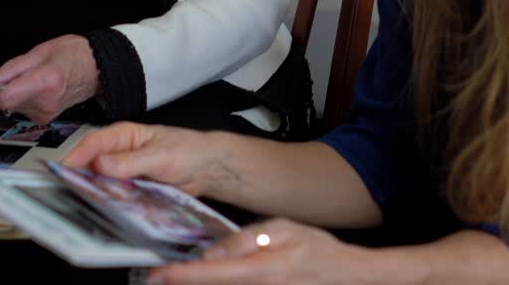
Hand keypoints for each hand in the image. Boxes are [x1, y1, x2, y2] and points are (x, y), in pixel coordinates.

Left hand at [0, 34, 99, 124]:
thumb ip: (13, 67)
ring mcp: (46, 114)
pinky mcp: (45, 117)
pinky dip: (10, 99)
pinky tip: (9, 89)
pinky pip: (19, 109)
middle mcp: (46, 103)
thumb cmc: (76, 55)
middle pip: (4, 103)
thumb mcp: (42, 51)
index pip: (5, 95)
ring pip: (9, 107)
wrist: (99, 69)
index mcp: (46, 83)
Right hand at [61, 122, 226, 196]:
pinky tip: (107, 211)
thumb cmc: (188, 151)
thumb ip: (131, 161)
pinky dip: (111, 203)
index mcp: (124, 136)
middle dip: (81, 178)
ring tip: (86, 205)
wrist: (208, 168)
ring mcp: (125, 172)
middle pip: (93, 165)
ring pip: (102, 182)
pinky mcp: (132, 189)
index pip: (93, 143)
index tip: (64, 171)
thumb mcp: (160, 156)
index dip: (76, 157)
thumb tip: (101, 164)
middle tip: (70, 194)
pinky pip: (116, 196)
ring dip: (95, 193)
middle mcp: (120, 153)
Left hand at [147, 219, 373, 284]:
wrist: (349, 277)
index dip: (183, 276)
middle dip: (187, 284)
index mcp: (266, 269)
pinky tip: (217, 279)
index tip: (159, 274)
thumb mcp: (283, 229)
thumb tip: (212, 254)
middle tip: (165, 276)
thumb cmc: (318, 251)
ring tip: (189, 277)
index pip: (215, 274)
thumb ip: (246, 240)